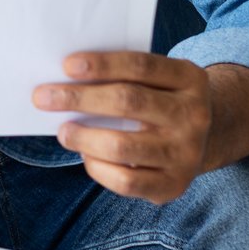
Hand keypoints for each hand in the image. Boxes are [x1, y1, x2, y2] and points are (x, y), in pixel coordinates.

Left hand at [33, 51, 212, 204]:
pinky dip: (98, 168)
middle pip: (129, 101)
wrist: (205, 140)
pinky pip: (127, 180)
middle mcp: (193, 114)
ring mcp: (187, 152)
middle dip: (80, 98)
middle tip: (43, 97)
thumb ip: (125, 77)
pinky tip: (86, 156)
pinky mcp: (175, 184)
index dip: (102, 65)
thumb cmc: (162, 102)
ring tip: (63, 131)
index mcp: (189, 78)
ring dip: (83, 137)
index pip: (140, 66)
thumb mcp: (158, 80)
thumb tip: (66, 81)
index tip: (66, 66)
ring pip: (123, 145)